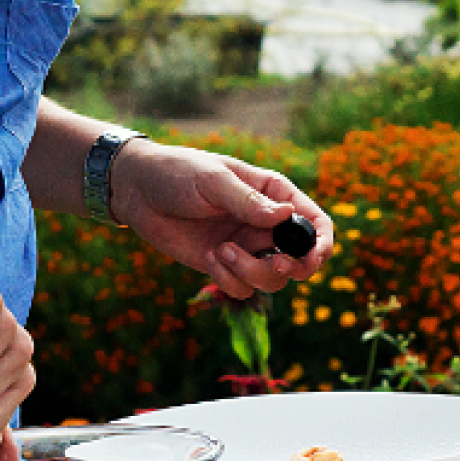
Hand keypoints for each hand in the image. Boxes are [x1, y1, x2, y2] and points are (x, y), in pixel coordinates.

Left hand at [110, 141, 333, 300]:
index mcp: (273, 194)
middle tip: (275, 265)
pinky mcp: (223, 265)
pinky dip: (229, 279)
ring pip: (272, 279)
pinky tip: (209, 257)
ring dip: (252, 273)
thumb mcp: (213, 180)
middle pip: (299, 258)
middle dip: (291, 268)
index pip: (315, 222)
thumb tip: (286, 215)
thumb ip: (248, 201)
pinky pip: (242, 287)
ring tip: (221, 252)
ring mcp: (245, 247)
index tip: (312, 258)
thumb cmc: (177, 173)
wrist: (137, 190)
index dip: (322, 244)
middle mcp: (265, 224)